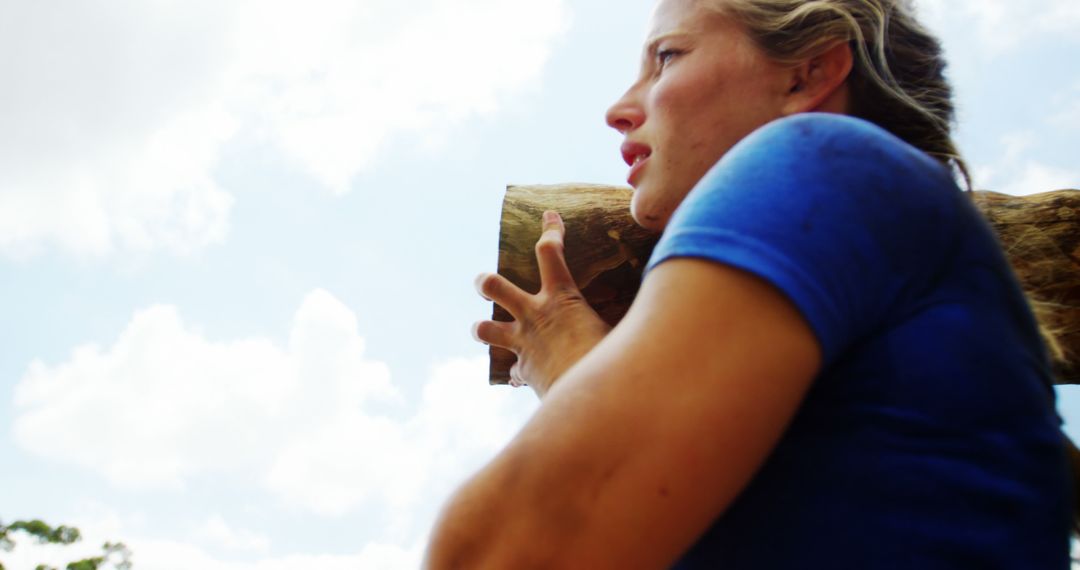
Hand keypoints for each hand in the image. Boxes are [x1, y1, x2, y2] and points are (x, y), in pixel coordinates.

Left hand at [473, 211, 611, 397]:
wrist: (589, 398)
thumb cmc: (610, 358)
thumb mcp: (621, 326)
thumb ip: (628, 310)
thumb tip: (657, 296)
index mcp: (560, 297)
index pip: (549, 251)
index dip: (550, 229)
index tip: (549, 216)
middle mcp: (533, 315)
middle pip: (494, 286)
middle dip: (485, 282)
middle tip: (483, 284)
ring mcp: (522, 343)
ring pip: (484, 329)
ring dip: (482, 329)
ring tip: (481, 329)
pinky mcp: (523, 370)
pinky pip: (512, 370)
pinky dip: (518, 373)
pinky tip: (523, 378)